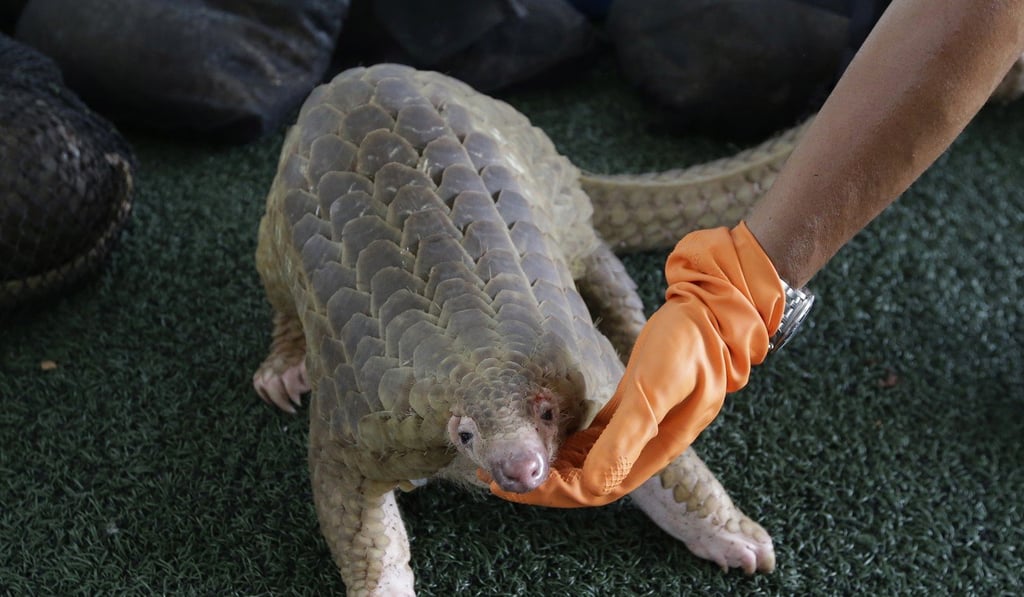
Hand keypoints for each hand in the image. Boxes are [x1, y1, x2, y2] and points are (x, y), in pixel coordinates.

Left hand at [485, 223, 786, 506]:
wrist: (713, 313)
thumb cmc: (688, 345)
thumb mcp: (654, 387)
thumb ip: (628, 436)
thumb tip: (594, 485)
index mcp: (653, 450)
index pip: (595, 489)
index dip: (553, 492)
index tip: (515, 485)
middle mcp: (645, 448)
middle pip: (587, 483)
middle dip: (543, 486)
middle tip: (495, 480)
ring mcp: (639, 430)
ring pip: (588, 465)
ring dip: (552, 468)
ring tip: (513, 465)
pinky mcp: (633, 410)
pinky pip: (595, 441)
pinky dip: (569, 449)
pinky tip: (546, 444)